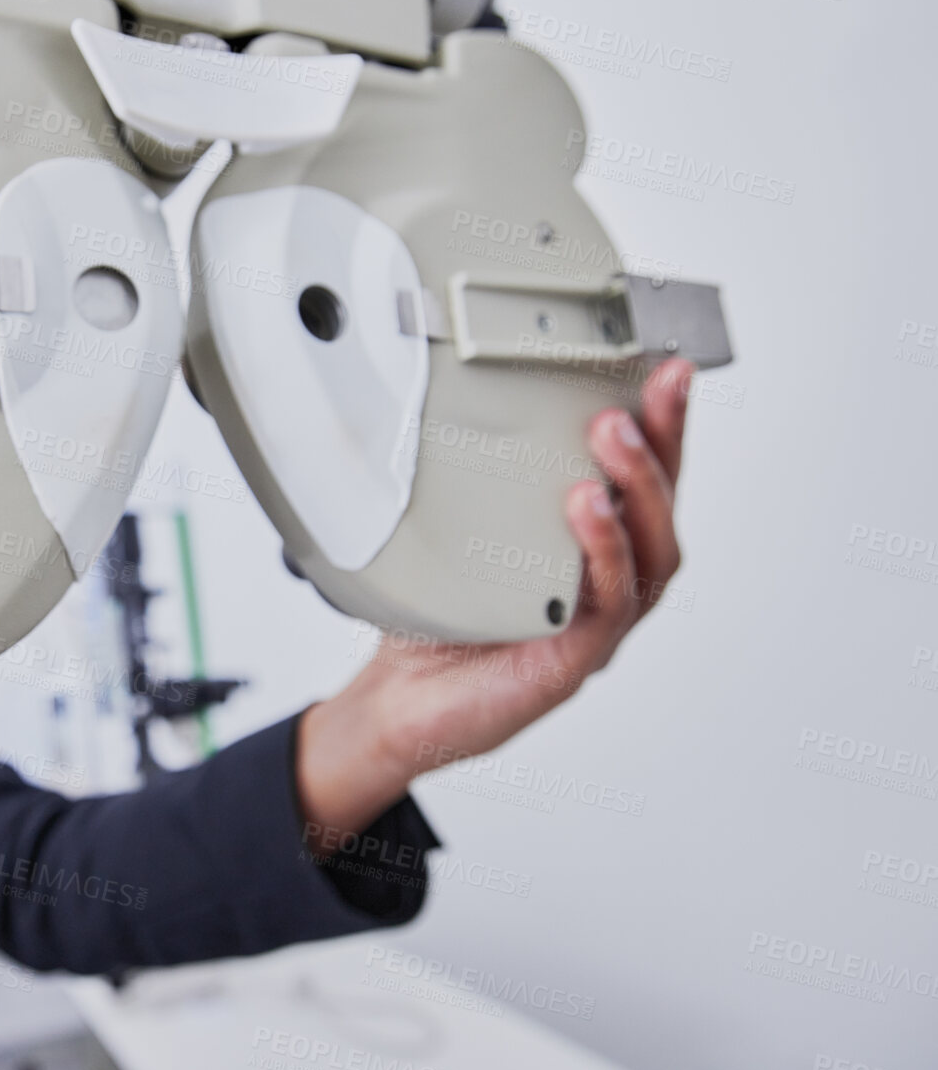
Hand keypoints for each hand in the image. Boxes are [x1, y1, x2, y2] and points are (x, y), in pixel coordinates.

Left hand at [297, 360, 693, 846]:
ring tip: (612, 436)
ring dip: (638, 488)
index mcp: (590, 549)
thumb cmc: (439, 619)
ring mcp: (599, 624)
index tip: (667, 368)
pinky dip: (603, 552)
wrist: (402, 701)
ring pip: (649, 553)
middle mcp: (607, 583)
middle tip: (646, 391)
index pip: (640, 478)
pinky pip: (608, 605)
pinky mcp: (574, 660)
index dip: (663, 424)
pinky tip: (585, 510)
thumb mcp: (457, 534)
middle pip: (661, 509)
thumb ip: (479, 482)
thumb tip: (462, 400)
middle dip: (664, 443)